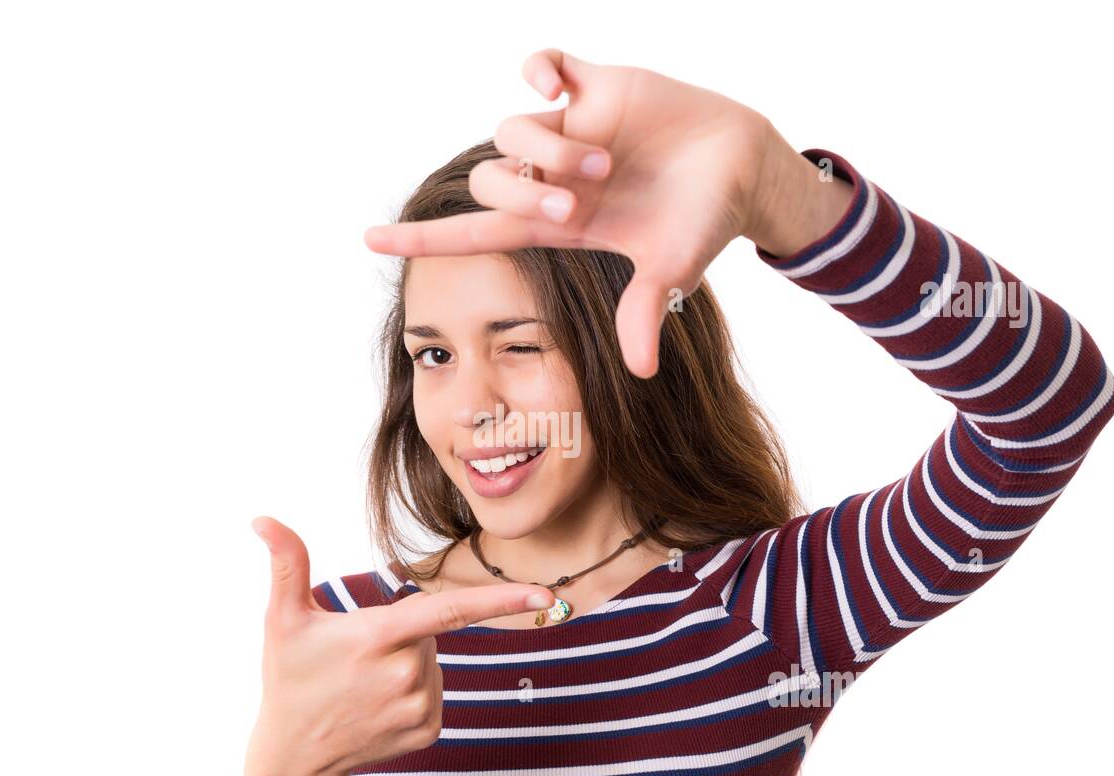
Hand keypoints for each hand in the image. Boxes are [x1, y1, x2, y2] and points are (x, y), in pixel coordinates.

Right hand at [242, 516, 554, 775]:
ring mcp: (419, 706)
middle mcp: (406, 673)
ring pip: (434, 661)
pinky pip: (435, 692)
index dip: (501, 598)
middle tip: (356, 656)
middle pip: (430, 631)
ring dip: (408, 662)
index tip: (546, 594)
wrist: (294, 756)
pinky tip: (378, 705)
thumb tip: (263, 519)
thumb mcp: (281, 620)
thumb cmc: (289, 680)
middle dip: (403, 632)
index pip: (449, 609)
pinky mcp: (429, 729)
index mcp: (377, 638)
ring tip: (364, 683)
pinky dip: (413, 692)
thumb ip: (287, 564)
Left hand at [361, 49, 821, 377]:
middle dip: (525, 192)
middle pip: (491, 181)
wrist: (744, 169)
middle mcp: (556, 177)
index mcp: (563, 223)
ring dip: (550, 149)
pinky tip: (558, 84)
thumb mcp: (672, 269)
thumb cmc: (705, 222)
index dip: (424, 236)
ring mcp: (574, 130)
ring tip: (605, 163)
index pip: (477, 232)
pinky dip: (537, 68)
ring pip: (511, 128)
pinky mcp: (598, 87)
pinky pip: (545, 64)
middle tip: (580, 202)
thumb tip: (640, 372)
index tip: (369, 239)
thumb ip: (645, 313)